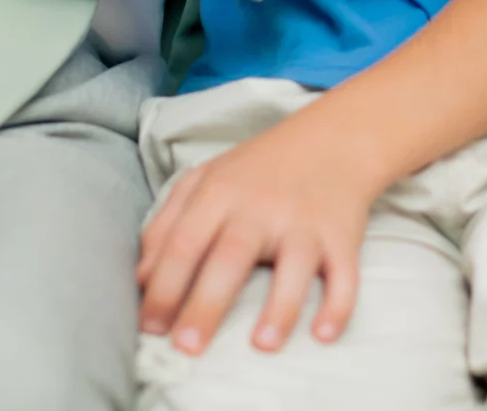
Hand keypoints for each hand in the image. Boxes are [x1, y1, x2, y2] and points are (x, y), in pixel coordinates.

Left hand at [137, 111, 386, 355]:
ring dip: (280, 306)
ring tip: (262, 345)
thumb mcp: (205, 182)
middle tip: (187, 347)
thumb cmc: (259, 169)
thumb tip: (142, 280)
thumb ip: (167, 224)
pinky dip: (339, 304)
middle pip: (231, 256)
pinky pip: (344, 273)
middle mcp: (262, 207)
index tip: (150, 328)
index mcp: (221, 192)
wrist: (333, 139)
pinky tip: (324, 335)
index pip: (184, 242)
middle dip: (206, 304)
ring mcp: (305, 221)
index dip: (164, 286)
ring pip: (294, 265)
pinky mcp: (342, 235)